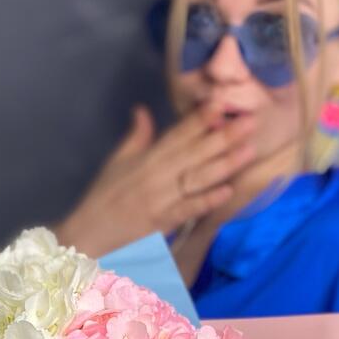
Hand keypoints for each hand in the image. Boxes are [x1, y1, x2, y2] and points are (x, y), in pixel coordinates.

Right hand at [53, 102, 256, 257]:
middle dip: (224, 137)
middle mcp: (155, 176)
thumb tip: (143, 110)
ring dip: (224, 164)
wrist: (87, 235)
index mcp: (146, 158)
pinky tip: (227, 191)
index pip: (178, 134)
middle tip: (251, 122)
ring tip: (249, 150)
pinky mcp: (161, 223)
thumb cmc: (103, 198)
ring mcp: (160, 200)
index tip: (222, 104)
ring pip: (196, 178)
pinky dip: (206, 200)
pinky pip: (187, 210)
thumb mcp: (116, 162)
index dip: (200, 119)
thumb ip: (136, 137)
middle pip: (194, 153)